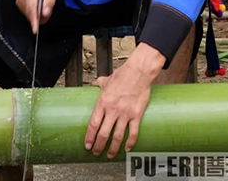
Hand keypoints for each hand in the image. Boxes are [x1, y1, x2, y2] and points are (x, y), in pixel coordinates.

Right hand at [16, 0, 58, 33]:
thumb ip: (49, 1)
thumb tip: (45, 14)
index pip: (31, 8)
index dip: (34, 20)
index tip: (35, 29)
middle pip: (29, 13)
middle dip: (39, 18)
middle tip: (47, 15)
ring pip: (28, 14)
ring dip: (37, 15)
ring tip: (44, 8)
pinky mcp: (19, 2)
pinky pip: (27, 12)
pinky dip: (34, 12)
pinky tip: (38, 6)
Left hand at [84, 43, 165, 157]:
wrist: (139, 72)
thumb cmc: (123, 75)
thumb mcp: (107, 80)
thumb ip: (99, 84)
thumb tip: (94, 84)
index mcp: (103, 102)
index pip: (93, 125)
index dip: (89, 137)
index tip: (87, 145)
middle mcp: (113, 110)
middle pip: (103, 134)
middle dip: (99, 146)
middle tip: (96, 152)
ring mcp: (125, 113)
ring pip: (117, 136)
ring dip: (113, 148)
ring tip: (110, 155)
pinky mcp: (136, 114)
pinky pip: (133, 132)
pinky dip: (130, 142)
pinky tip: (127, 148)